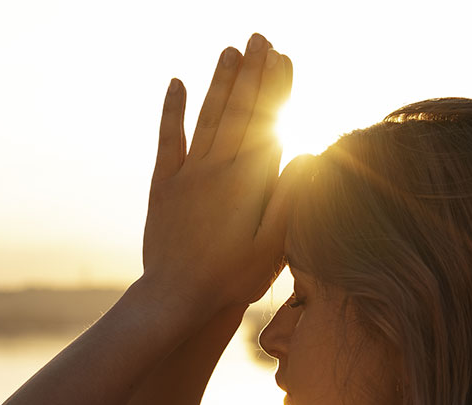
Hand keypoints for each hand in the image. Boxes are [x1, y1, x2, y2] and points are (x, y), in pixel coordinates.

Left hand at [142, 34, 292, 314]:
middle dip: (252, 71)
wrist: (177, 298)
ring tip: (230, 50)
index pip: (266, 122)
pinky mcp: (165, 186)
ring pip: (207, 117)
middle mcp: (216, 169)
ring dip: (220, 82)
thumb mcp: (273, 247)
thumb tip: (306, 154)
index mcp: (247, 181)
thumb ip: (289, 199)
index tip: (283, 56)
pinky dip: (172, 110)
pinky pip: (169, 139)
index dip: (276, 87)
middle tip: (260, 38)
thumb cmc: (232, 279)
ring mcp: (187, 175)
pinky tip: (176, 83)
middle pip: (237, 110)